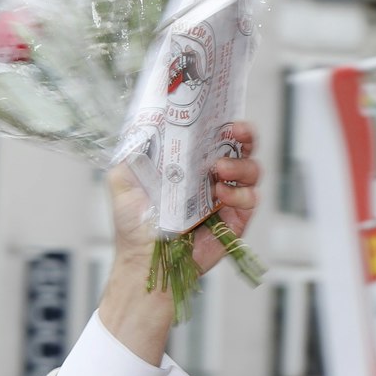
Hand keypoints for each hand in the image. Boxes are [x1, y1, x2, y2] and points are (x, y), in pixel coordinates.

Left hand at [107, 121, 259, 268]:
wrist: (142, 260)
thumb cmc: (132, 223)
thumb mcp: (122, 180)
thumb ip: (132, 153)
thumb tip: (141, 126)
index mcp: (190, 164)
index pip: (215, 136)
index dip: (224, 122)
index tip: (222, 115)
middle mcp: (212, 177)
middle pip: (242, 148)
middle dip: (245, 135)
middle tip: (235, 132)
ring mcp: (227, 198)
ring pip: (252, 170)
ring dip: (240, 165)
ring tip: (219, 170)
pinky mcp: (236, 220)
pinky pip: (251, 199)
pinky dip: (239, 194)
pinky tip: (221, 196)